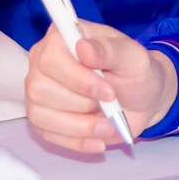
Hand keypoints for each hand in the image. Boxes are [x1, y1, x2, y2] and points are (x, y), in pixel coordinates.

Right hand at [25, 23, 175, 152]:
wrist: (140, 100)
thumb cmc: (134, 72)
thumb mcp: (133, 57)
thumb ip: (110, 49)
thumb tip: (83, 48)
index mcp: (62, 38)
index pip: (51, 58)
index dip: (77, 79)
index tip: (107, 91)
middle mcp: (42, 62)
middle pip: (41, 88)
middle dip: (81, 103)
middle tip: (110, 104)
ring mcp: (38, 91)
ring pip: (40, 114)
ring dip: (80, 126)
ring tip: (108, 125)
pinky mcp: (42, 118)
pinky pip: (48, 135)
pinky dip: (76, 142)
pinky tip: (98, 140)